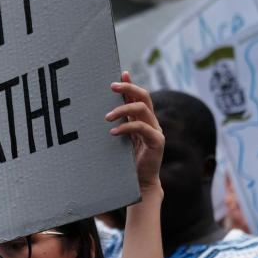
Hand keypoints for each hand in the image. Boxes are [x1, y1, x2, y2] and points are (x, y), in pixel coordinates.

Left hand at [107, 72, 164, 191]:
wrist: (140, 183)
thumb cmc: (126, 161)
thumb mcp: (119, 138)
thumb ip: (116, 124)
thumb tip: (100, 110)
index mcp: (143, 119)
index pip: (138, 95)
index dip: (130, 84)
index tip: (120, 74)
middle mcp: (151, 121)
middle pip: (144, 96)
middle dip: (128, 88)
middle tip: (111, 87)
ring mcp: (156, 130)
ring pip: (142, 109)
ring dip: (123, 109)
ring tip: (107, 117)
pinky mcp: (157, 142)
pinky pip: (142, 128)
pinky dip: (126, 127)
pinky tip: (113, 132)